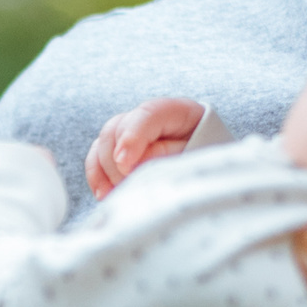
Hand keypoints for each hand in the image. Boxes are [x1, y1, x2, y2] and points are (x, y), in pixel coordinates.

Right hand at [85, 98, 207, 199]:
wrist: (209, 174)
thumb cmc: (207, 162)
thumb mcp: (197, 158)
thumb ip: (168, 156)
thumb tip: (134, 164)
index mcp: (178, 111)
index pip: (148, 115)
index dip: (132, 137)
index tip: (125, 164)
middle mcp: (149, 118)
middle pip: (119, 127)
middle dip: (117, 160)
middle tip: (127, 184)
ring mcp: (131, 132)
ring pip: (104, 141)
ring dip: (106, 171)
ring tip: (117, 194)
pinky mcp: (119, 149)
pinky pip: (97, 157)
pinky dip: (97, 176)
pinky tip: (104, 194)